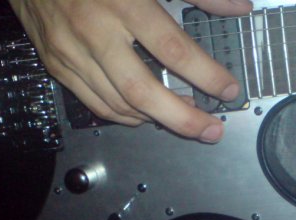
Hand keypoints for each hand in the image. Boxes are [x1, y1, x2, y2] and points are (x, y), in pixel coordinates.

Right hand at [8, 0, 252, 141]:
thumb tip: (238, 7)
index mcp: (123, 2)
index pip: (173, 49)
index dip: (206, 74)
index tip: (229, 89)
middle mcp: (95, 31)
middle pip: (142, 91)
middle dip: (182, 118)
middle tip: (210, 131)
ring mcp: (72, 52)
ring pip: (119, 105)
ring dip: (157, 119)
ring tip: (185, 119)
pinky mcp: (57, 66)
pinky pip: (96, 105)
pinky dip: (126, 116)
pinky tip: (146, 115)